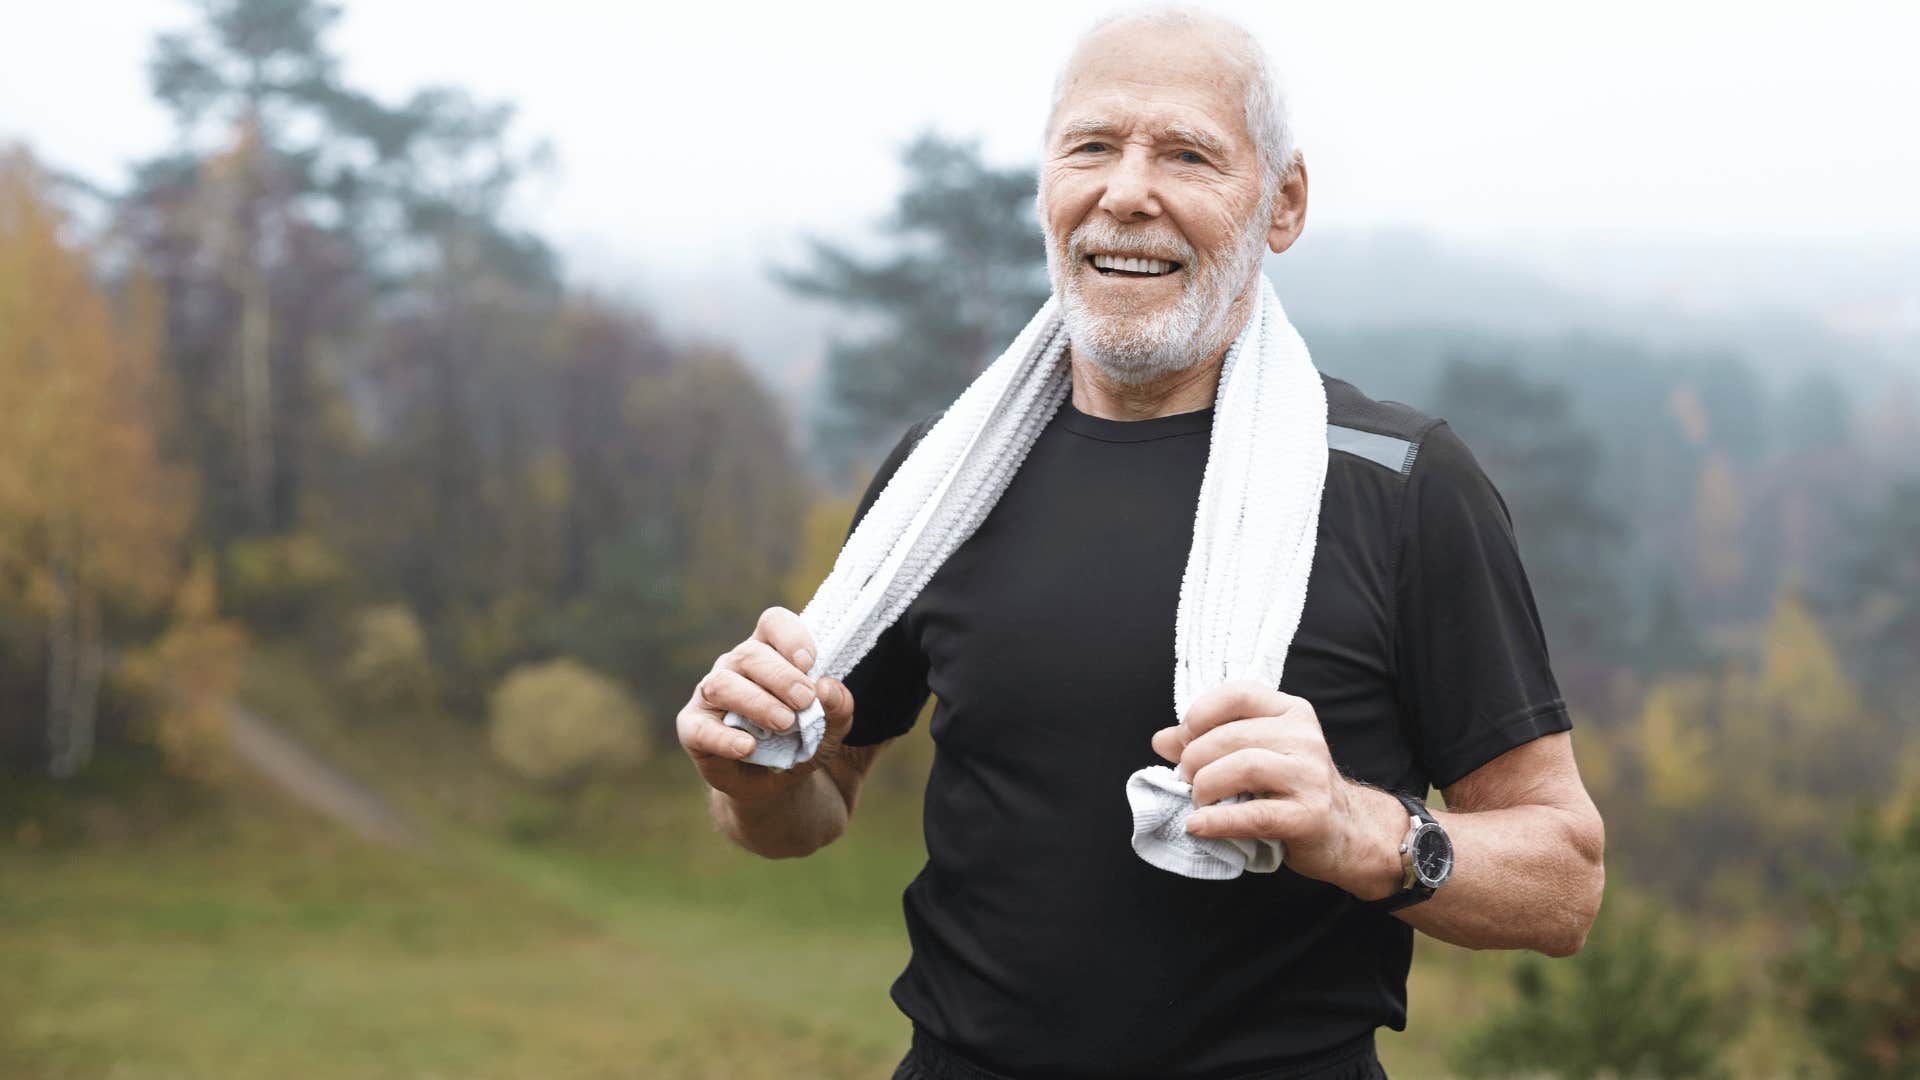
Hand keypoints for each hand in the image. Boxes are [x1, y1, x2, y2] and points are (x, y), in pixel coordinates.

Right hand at [676, 605, 856, 804]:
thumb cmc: (802, 740)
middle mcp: (735, 666)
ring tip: (785, 723)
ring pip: (723, 683)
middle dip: (782, 677)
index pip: (773, 623)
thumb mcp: (833, 726)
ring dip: (757, 702)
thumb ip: (838, 705)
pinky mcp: (693, 728)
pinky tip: (748, 747)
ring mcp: (710, 695)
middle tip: (805, 702)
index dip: (790, 637)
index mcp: (769, 653)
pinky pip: (701, 728)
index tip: (810, 663)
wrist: (776, 784)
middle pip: (750, 654)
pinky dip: (724, 738)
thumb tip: (827, 688)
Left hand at [1150, 678, 1395, 896]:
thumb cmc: (1291, 789)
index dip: (1201, 713)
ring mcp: (1310, 776)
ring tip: (1198, 801)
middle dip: (1195, 759)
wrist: (1346, 832)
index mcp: (1291, 712)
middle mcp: (1304, 737)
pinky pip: (1254, 814)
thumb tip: (1161, 740)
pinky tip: (1198, 826)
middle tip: (1188, 780)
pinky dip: (1217, 821)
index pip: (1239, 694)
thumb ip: (1207, 742)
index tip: (1184, 737)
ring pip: (1243, 767)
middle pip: (1232, 736)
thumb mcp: (1254, 754)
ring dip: (1206, 787)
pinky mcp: (1309, 816)